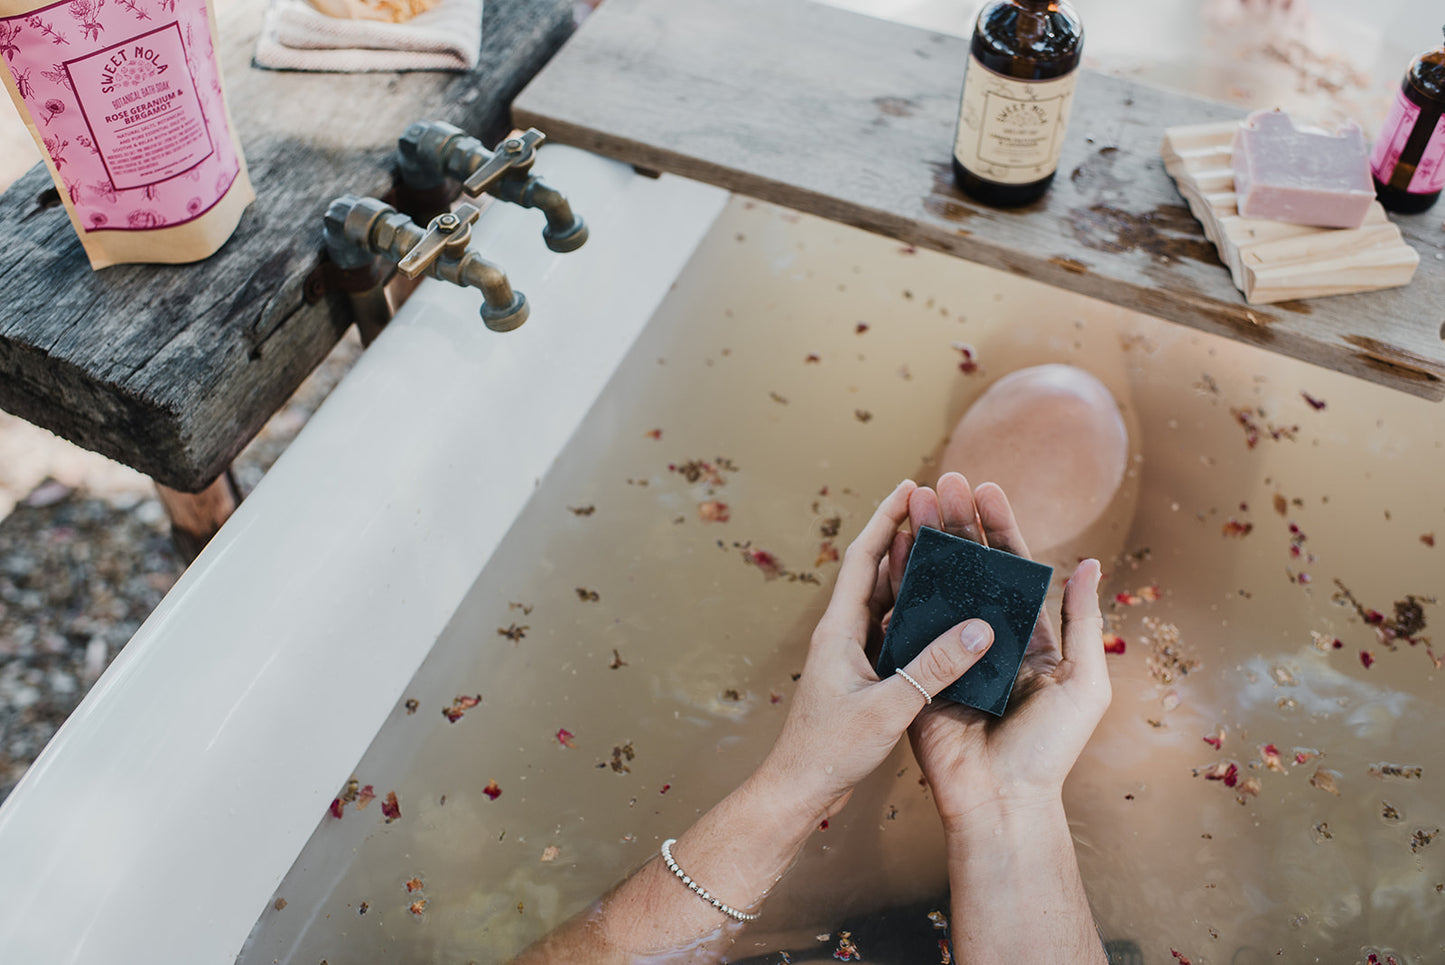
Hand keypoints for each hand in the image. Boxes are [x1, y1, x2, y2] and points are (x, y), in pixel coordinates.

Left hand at [750, 479, 997, 822]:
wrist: (800, 789)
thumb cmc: (831, 750)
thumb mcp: (889, 708)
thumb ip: (933, 669)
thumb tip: (980, 630)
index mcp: (839, 630)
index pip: (862, 559)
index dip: (885, 519)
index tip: (909, 486)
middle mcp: (843, 634)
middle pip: (874, 571)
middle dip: (902, 535)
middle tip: (935, 506)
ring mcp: (851, 655)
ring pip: (885, 601)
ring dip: (910, 573)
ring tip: (946, 547)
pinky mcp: (862, 676)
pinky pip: (892, 630)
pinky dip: (915, 613)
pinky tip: (943, 611)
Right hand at [902, 473, 1110, 823]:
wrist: (1002, 800)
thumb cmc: (1050, 750)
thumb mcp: (1083, 682)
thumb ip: (1081, 622)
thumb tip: (1088, 564)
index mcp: (1026, 638)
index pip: (1011, 569)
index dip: (999, 528)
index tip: (986, 489)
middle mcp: (985, 637)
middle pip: (969, 567)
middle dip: (956, 521)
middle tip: (943, 480)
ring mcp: (948, 651)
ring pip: (935, 584)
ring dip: (926, 541)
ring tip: (915, 499)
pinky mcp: (916, 670)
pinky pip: (905, 620)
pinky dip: (898, 583)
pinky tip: (891, 548)